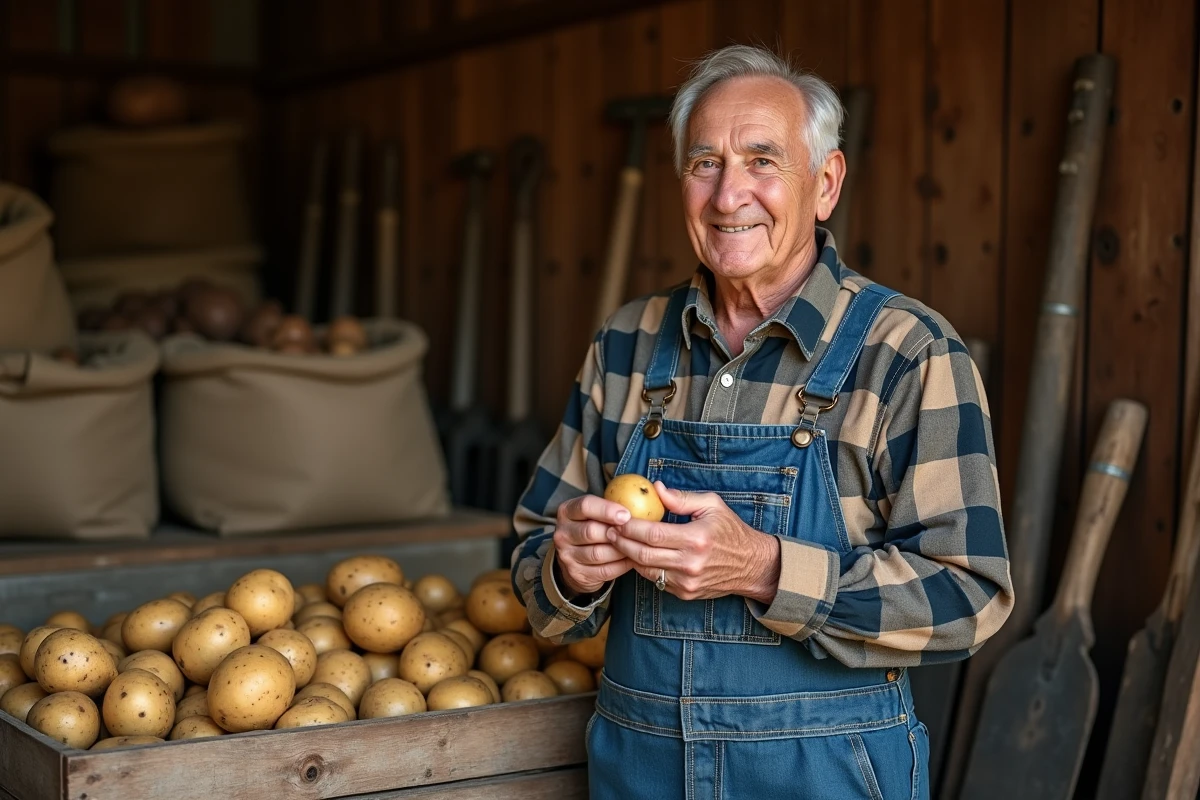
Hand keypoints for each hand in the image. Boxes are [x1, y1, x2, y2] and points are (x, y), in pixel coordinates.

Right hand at [553, 494, 635, 595]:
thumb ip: (614, 505)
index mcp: (567, 511)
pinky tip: (632, 559)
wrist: (577, 559)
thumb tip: (650, 493)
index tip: (627, 514)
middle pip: (591, 531)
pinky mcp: (577, 574)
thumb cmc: (595, 527)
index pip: (585, 506)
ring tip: (636, 546)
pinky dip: (621, 565)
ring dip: (621, 550)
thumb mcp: (596, 512)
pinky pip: (604, 570)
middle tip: (635, 532)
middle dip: (616, 532)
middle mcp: (562, 533)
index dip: (607, 509)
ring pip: (598, 553)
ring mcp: (567, 555)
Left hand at [607, 482, 780, 602]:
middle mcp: (690, 563)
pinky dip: (643, 568)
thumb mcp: (712, 505)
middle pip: (643, 555)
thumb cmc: (731, 531)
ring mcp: (686, 582)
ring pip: (645, 570)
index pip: (652, 534)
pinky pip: (656, 580)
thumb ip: (682, 498)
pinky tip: (636, 555)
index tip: (617, 518)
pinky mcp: (685, 593)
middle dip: (621, 542)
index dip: (630, 527)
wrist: (752, 566)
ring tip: (617, 542)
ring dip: (628, 556)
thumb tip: (656, 488)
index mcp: (696, 539)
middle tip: (608, 531)